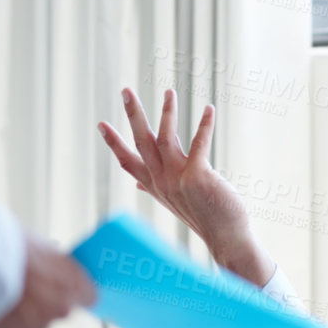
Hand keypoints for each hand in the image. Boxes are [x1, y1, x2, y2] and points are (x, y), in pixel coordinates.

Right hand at [0, 235, 95, 327]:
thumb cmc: (15, 249)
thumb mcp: (44, 249)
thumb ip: (55, 266)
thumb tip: (53, 267)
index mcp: (77, 286)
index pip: (88, 297)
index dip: (73, 291)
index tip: (62, 286)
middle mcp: (63, 310)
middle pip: (60, 310)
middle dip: (47, 303)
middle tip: (27, 288)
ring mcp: (39, 327)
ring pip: (37, 324)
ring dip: (25, 315)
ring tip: (6, 295)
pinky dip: (6, 326)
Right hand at [97, 87, 274, 286]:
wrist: (226, 237)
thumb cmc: (203, 216)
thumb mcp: (173, 201)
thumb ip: (154, 188)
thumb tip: (138, 184)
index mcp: (155, 186)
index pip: (128, 162)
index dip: (114, 143)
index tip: (101, 124)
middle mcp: (162, 182)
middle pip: (142, 143)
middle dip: (133, 115)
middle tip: (125, 90)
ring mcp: (178, 180)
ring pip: (166, 139)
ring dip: (167, 113)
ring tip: (168, 92)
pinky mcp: (198, 177)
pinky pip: (199, 144)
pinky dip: (204, 125)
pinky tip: (209, 109)